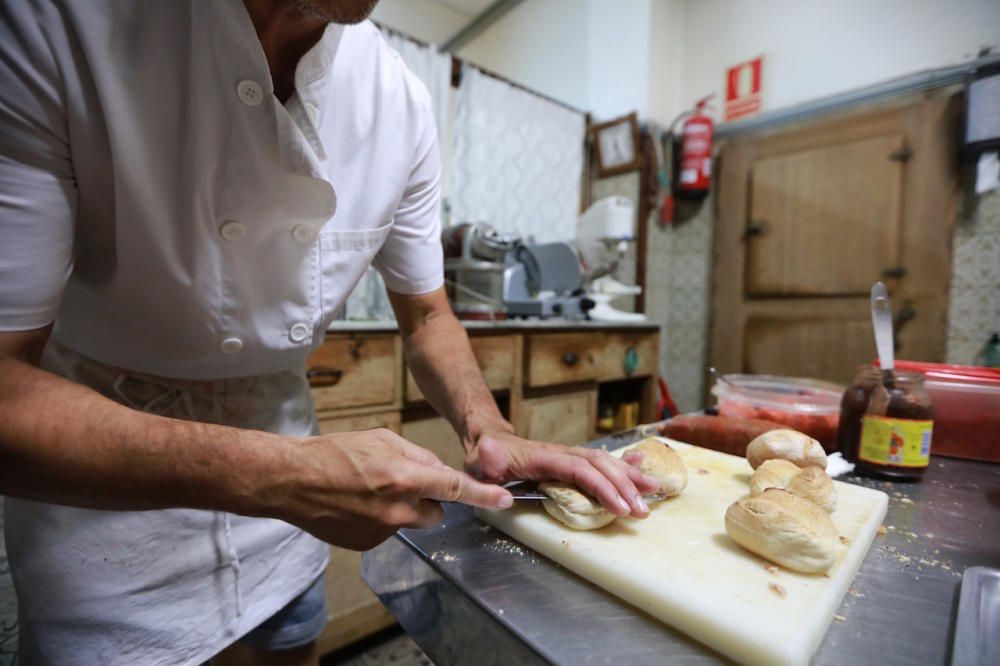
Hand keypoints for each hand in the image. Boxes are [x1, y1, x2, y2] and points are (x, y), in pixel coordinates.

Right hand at [276, 429, 512, 549]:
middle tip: (401, 482)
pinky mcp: (366, 544)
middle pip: (435, 511)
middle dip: (427, 499)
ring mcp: (381, 531)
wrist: (291, 481)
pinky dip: (380, 520)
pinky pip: (387, 532)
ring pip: (410, 522)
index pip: (454, 488)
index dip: (482, 495)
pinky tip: (358, 505)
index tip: (504, 501)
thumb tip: (438, 469)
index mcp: (403, 478)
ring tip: (370, 491)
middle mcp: (396, 510)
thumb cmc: (333, 454)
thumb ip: (416, 455)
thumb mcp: (381, 439)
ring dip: (402, 509)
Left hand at [465, 432, 659, 518]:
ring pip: (604, 462)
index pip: (579, 470)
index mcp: (543, 457)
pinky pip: (600, 461)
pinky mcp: (571, 460)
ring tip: (654, 490)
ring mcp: (568, 455)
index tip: (620, 507)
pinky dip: (623, 463)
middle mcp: (561, 452)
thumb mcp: (479, 465)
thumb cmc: (484, 459)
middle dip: (624, 486)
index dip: (602, 487)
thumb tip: (500, 486)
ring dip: (629, 476)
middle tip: (643, 509)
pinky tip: (642, 465)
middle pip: (599, 465)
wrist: (487, 440)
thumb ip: (486, 473)